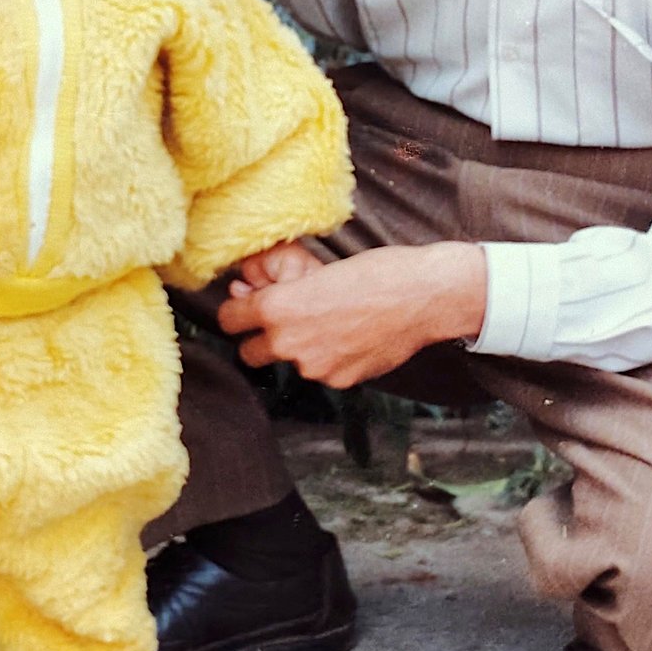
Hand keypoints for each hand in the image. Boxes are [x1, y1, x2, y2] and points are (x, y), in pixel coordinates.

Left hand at [217, 241, 488, 388]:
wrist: (422, 297)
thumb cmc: (373, 272)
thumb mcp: (317, 269)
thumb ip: (277, 285)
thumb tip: (244, 288)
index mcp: (276, 308)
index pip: (228, 320)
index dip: (238, 312)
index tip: (248, 307)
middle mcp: (288, 343)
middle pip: (249, 353)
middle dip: (260, 339)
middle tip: (283, 323)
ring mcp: (314, 367)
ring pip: (289, 363)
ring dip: (300, 350)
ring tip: (330, 325)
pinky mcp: (339, 381)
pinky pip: (321, 373)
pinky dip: (330, 359)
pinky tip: (352, 338)